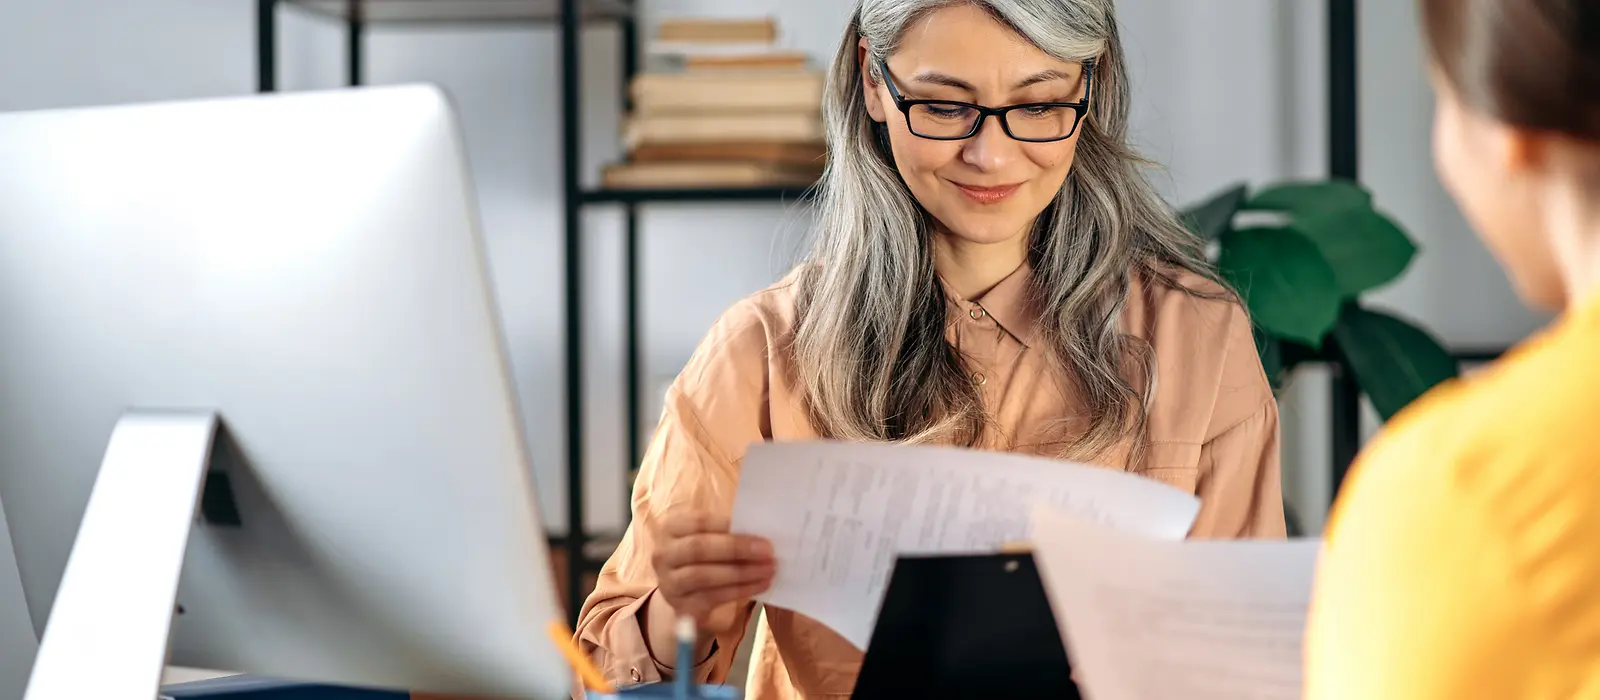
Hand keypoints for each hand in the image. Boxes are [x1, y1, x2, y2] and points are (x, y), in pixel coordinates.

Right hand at [651, 512, 775, 633]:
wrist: (687, 594)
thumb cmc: (706, 556)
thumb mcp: (711, 538)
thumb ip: (729, 532)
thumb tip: (760, 534)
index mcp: (671, 528)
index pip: (698, 522)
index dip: (729, 526)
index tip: (760, 533)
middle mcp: (663, 554)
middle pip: (698, 548)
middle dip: (736, 549)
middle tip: (768, 552)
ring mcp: (668, 582)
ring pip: (703, 575)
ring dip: (741, 572)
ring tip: (768, 570)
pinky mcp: (680, 606)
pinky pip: (711, 598)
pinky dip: (739, 591)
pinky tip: (760, 586)